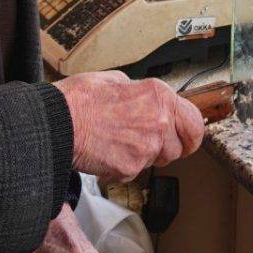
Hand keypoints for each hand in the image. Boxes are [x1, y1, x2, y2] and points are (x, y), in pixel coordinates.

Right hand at [54, 71, 204, 179]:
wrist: (58, 123)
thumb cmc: (80, 100)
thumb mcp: (115, 80)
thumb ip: (138, 92)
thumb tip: (143, 98)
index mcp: (158, 96)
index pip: (194, 123)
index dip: (190, 136)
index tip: (185, 140)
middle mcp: (159, 121)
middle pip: (178, 148)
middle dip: (164, 149)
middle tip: (144, 143)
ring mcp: (147, 147)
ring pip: (156, 161)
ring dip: (142, 157)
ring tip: (118, 143)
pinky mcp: (131, 167)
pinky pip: (134, 172)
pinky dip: (122, 166)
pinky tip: (107, 152)